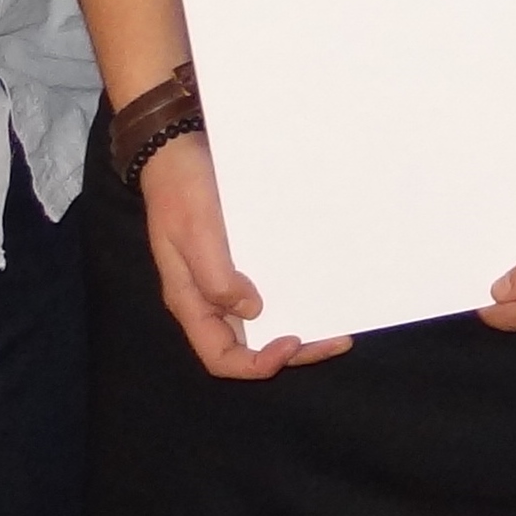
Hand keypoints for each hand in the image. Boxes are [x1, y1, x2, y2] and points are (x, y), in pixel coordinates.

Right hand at [135, 133, 348, 377]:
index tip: (292, 342)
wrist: (178, 151)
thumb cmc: (183, 191)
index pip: (222, 357)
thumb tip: (253, 311)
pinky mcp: (240, 260)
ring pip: (263, 321)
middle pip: (250, 345)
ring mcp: (225, 280)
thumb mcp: (196, 233)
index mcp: (192, 302)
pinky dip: (294, 296)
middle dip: (293, 350)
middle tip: (337, 339)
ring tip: (337, 324)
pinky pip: (269, 289)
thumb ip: (217, 277)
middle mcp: (209, 300)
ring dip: (298, 325)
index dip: (257, 364)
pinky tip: (320, 289)